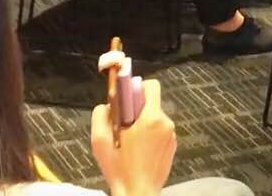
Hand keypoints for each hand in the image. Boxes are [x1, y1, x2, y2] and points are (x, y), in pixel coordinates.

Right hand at [92, 79, 176, 195]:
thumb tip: (106, 105)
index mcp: (151, 118)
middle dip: (134, 109)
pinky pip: (159, 131)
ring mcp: (171, 135)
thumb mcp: (100, 141)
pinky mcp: (172, 146)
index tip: (123, 98)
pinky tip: (137, 150)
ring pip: (154, 117)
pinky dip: (148, 135)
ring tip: (127, 142)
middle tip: (120, 125)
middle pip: (150, 102)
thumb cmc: (120, 170)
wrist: (138, 194)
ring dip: (140, 123)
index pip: (150, 86)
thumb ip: (100, 115)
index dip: (134, 88)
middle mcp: (165, 124)